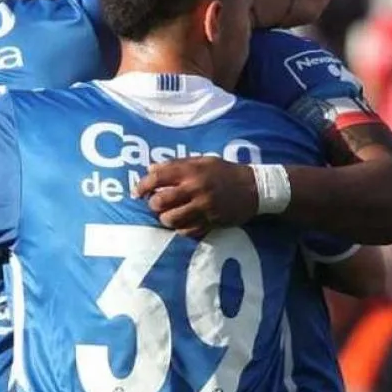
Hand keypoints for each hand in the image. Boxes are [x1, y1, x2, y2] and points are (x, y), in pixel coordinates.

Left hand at [133, 157, 258, 238]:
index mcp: (191, 171)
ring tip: (169, 215)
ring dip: (165, 218)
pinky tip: (183, 223)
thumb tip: (150, 169)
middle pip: (160, 201)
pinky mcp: (210, 222)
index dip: (142, 186)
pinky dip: (181, 229)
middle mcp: (195, 188)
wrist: (254, 188)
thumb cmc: (225, 172)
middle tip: (157, 204)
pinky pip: (187, 231)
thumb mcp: (202, 161)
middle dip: (153, 204)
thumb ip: (176, 164)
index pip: (157, 178)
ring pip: (171, 219)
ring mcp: (203, 207)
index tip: (137, 192)